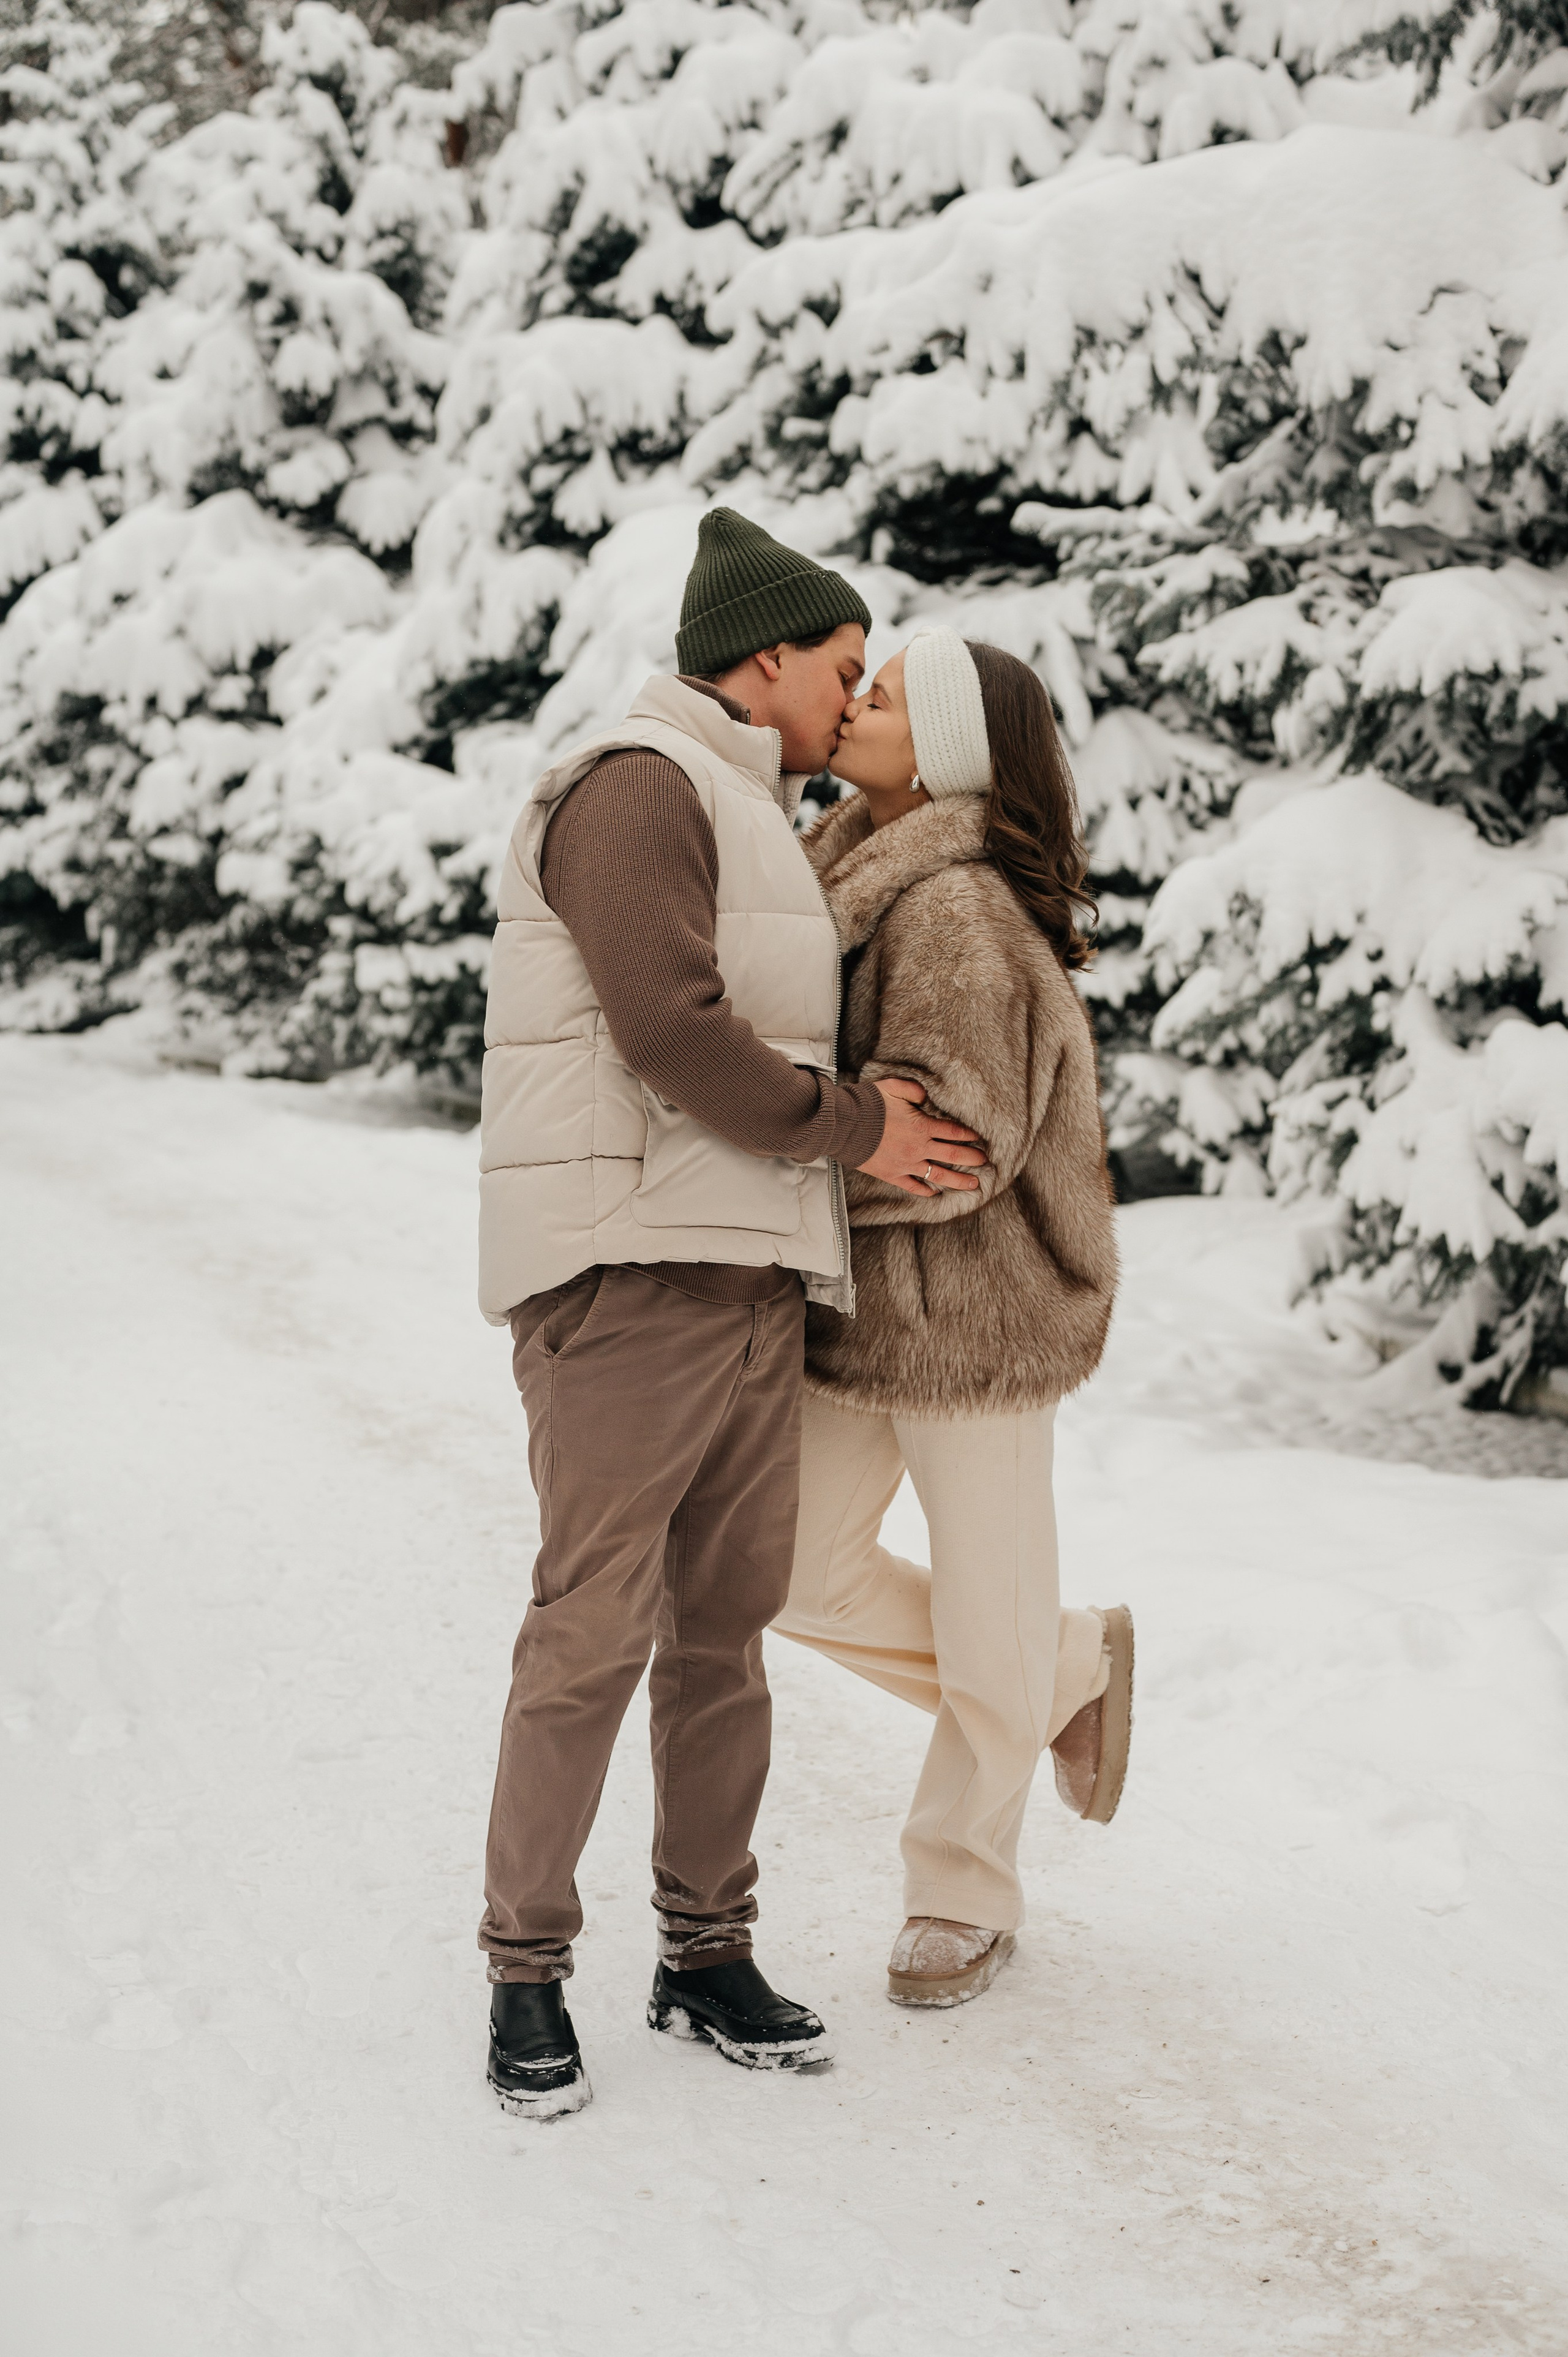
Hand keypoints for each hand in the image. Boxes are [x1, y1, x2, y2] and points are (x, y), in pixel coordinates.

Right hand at [857, 1076, 988, 1197]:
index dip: (968, 1135)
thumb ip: (915, 1090)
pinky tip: (935, 1193)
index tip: (979, 1139)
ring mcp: (906, 1164)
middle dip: (972, 1159)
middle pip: (953, 1155)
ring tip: (974, 1186)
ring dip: (958, 1181)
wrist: (842, 1126)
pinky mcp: (892, 1175)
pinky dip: (925, 1191)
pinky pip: (913, 1186)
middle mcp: (919, 1148)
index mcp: (922, 1126)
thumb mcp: (894, 1086)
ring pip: (939, 1175)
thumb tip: (926, 1097)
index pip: (953, 1132)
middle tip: (985, 1163)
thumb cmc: (867, 1104)